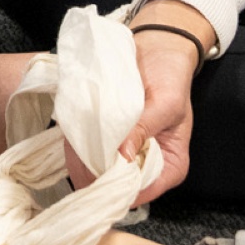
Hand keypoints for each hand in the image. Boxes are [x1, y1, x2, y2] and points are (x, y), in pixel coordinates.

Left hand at [71, 10, 205, 205]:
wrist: (157, 51)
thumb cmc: (170, 76)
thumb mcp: (165, 102)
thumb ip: (145, 129)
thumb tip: (122, 155)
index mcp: (171, 166)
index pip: (141, 193)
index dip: (116, 188)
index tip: (97, 171)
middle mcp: (148, 167)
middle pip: (116, 187)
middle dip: (95, 174)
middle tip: (79, 152)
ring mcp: (128, 156)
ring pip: (98, 173)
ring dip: (83, 160)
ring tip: (74, 141)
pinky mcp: (111, 143)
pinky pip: (89, 154)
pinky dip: (78, 147)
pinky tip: (73, 135)